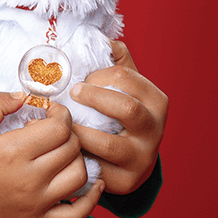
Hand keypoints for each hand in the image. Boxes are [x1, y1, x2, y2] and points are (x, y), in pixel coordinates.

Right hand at [0, 91, 103, 217]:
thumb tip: (24, 96)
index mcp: (13, 152)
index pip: (59, 128)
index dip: (59, 114)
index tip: (49, 112)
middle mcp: (29, 179)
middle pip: (71, 148)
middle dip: (67, 132)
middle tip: (51, 130)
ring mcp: (37, 204)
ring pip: (80, 175)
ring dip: (76, 157)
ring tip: (60, 152)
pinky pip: (78, 214)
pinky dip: (92, 199)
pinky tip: (94, 185)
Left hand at [69, 40, 167, 195]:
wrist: (131, 158)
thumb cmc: (120, 111)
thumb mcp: (125, 84)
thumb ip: (115, 59)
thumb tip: (102, 37)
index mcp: (156, 100)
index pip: (125, 78)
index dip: (97, 75)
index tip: (79, 79)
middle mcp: (155, 129)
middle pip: (126, 109)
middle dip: (93, 98)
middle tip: (71, 93)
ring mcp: (142, 157)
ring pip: (108, 144)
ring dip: (79, 131)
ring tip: (62, 122)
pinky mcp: (125, 181)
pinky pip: (97, 168)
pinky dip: (77, 156)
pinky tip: (64, 146)